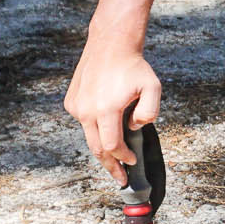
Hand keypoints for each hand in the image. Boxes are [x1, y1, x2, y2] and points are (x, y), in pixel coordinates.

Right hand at [65, 44, 160, 181]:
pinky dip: (95, 127)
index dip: (122, 158)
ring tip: (115, 158)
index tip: (132, 162)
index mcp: (106, 110)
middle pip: (97, 149)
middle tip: (121, 179)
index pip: (111, 147)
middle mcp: (86, 110)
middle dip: (110, 166)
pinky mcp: (71, 101)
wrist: (110, 45)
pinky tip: (107, 121)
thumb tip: (134, 128)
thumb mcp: (153, 88)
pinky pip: (84, 121)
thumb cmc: (133, 66)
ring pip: (89, 136)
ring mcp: (76, 106)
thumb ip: (148, 113)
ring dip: (102, 147)